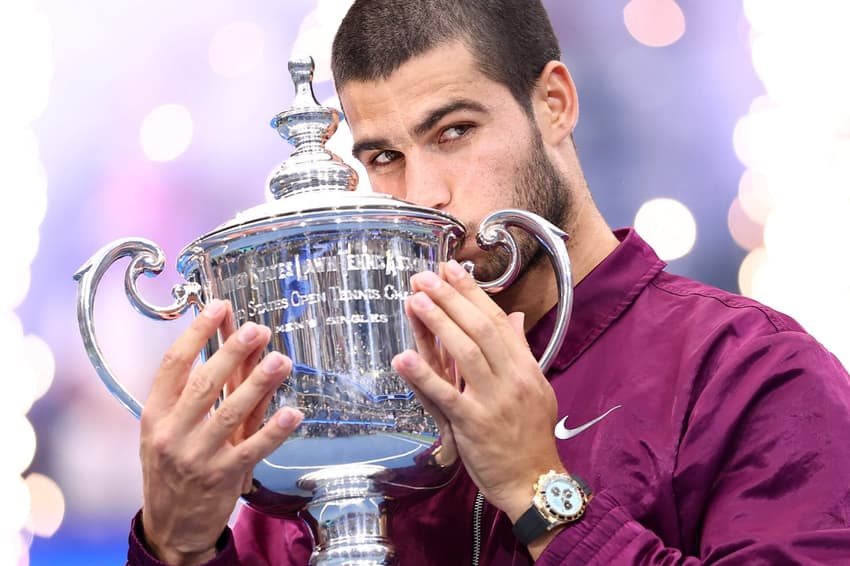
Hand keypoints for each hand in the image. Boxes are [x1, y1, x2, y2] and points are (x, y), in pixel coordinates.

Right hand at [139, 299, 302, 564]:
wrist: (171, 524)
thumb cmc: (173, 465)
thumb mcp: (171, 427)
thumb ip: (199, 390)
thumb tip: (231, 343)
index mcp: (155, 414)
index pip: (173, 364)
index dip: (197, 332)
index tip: (218, 307)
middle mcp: (171, 433)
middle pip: (204, 383)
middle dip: (233, 352)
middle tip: (257, 329)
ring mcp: (197, 456)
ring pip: (231, 413)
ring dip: (259, 384)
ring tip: (281, 360)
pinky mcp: (223, 477)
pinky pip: (253, 449)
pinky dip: (275, 430)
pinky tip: (293, 413)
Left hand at [392, 261, 564, 522]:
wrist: (534, 483)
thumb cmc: (531, 436)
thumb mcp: (536, 388)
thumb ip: (521, 351)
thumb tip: (514, 317)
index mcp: (525, 368)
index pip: (496, 321)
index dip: (471, 293)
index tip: (450, 270)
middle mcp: (511, 379)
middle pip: (479, 329)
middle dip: (450, 299)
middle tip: (424, 276)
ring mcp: (492, 401)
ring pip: (464, 353)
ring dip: (437, 323)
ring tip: (414, 299)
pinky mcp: (472, 425)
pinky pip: (445, 395)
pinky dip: (423, 376)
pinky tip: (402, 357)